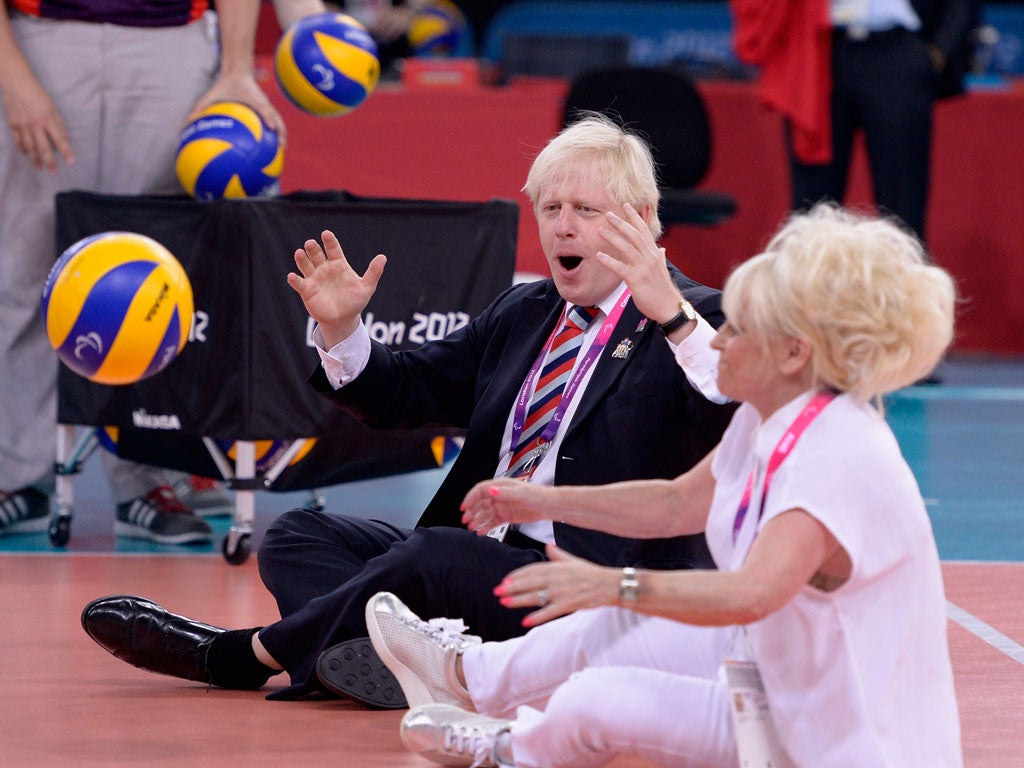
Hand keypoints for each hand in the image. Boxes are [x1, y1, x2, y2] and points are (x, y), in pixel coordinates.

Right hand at [1, 74, 72, 170]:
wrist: (17, 83)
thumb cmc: (38, 94)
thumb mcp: (52, 107)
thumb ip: (59, 123)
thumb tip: (66, 138)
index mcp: (48, 119)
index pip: (59, 139)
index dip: (66, 151)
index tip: (70, 162)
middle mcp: (35, 124)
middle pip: (43, 147)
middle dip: (49, 161)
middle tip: (53, 171)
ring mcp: (22, 125)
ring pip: (29, 146)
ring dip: (35, 158)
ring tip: (39, 167)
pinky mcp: (12, 123)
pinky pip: (18, 140)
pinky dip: (22, 148)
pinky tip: (26, 154)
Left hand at [192, 71, 286, 145]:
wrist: (237, 72)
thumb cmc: (225, 83)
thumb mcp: (212, 93)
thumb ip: (201, 105)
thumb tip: (189, 120)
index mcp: (253, 99)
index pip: (264, 109)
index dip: (268, 118)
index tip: (271, 129)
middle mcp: (263, 103)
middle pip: (277, 118)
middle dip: (281, 131)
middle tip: (282, 146)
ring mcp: (266, 106)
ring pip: (278, 121)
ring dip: (282, 133)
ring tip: (282, 149)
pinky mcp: (265, 108)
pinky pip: (273, 121)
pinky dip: (276, 131)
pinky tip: (272, 144)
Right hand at [286, 229, 386, 346]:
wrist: (344, 319)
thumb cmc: (355, 302)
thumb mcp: (366, 287)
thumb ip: (373, 272)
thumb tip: (383, 257)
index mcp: (338, 264)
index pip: (333, 249)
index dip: (329, 241)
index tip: (326, 234)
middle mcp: (324, 268)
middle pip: (317, 254)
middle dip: (313, 248)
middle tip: (310, 243)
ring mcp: (314, 278)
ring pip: (305, 265)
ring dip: (302, 259)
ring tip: (300, 253)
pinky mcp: (307, 290)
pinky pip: (299, 283)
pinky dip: (295, 280)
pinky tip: (292, 276)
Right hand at [460, 478, 550, 532]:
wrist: (549, 506)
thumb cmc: (538, 496)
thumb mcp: (521, 494)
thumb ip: (505, 493)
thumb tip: (490, 490)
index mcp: (501, 486)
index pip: (481, 490)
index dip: (471, 498)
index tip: (464, 507)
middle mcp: (499, 496)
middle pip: (480, 503)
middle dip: (472, 511)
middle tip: (466, 520)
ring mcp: (502, 506)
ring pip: (485, 514)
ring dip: (477, 520)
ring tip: (472, 529)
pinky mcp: (506, 517)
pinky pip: (493, 522)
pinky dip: (486, 527)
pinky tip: (481, 533)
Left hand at [494, 545, 619, 626]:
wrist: (609, 584)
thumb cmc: (590, 573)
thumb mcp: (573, 560)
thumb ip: (558, 554)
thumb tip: (548, 545)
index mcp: (556, 566)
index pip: (532, 569)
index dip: (517, 575)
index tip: (505, 579)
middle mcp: (556, 578)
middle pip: (529, 582)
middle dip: (512, 587)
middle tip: (497, 591)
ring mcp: (561, 591)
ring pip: (535, 596)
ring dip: (518, 600)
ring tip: (504, 602)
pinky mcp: (568, 604)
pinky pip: (549, 611)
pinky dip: (537, 616)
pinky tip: (525, 621)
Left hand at [595, 203, 688, 324]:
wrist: (669, 307)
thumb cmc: (663, 290)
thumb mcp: (662, 270)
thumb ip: (659, 258)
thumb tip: (661, 249)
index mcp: (654, 253)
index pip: (644, 230)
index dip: (635, 217)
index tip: (626, 206)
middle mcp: (649, 257)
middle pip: (634, 235)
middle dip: (620, 223)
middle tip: (608, 214)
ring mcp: (643, 268)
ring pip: (626, 247)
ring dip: (612, 237)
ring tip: (600, 229)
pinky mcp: (636, 280)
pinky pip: (620, 268)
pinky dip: (609, 260)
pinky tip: (599, 255)